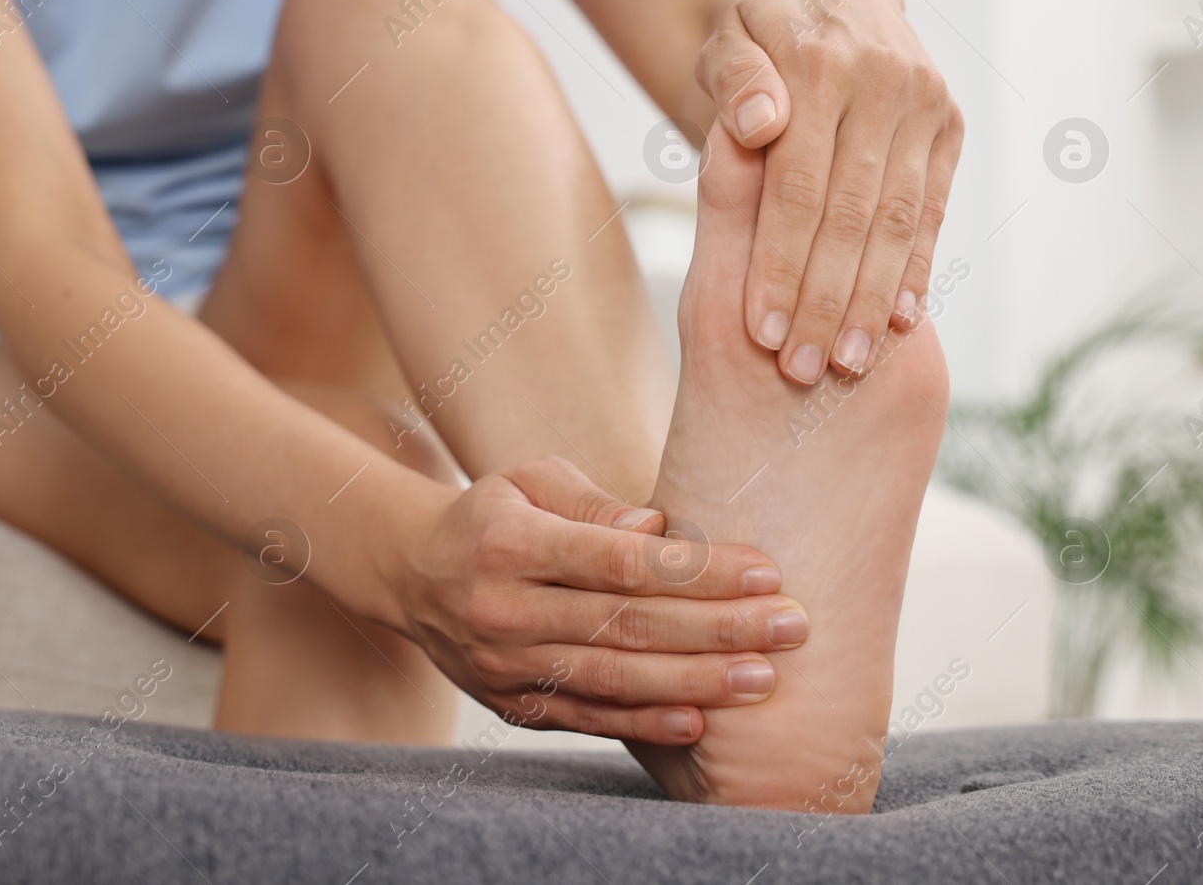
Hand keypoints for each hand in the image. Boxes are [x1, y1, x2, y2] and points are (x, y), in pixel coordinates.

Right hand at [385, 456, 808, 745]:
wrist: (411, 574)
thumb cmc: (492, 515)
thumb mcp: (530, 480)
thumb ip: (593, 504)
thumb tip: (657, 529)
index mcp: (512, 543)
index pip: (620, 562)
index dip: (696, 571)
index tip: (766, 571)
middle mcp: (505, 610)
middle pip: (626, 624)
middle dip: (717, 629)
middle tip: (791, 627)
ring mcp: (505, 666)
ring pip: (614, 678)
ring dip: (696, 681)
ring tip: (764, 677)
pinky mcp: (513, 705)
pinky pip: (587, 718)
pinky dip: (644, 722)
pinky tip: (699, 719)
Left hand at [694, 0, 963, 384]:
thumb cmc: (758, 32)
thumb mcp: (727, 41)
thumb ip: (735, 82)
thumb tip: (758, 123)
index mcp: (822, 67)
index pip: (798, 189)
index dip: (781, 265)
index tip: (762, 331)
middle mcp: (885, 83)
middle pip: (852, 216)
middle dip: (826, 300)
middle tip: (802, 369)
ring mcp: (926, 104)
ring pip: (898, 221)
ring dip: (872, 300)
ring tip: (848, 363)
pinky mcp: (948, 125)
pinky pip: (932, 209)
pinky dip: (914, 268)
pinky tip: (896, 322)